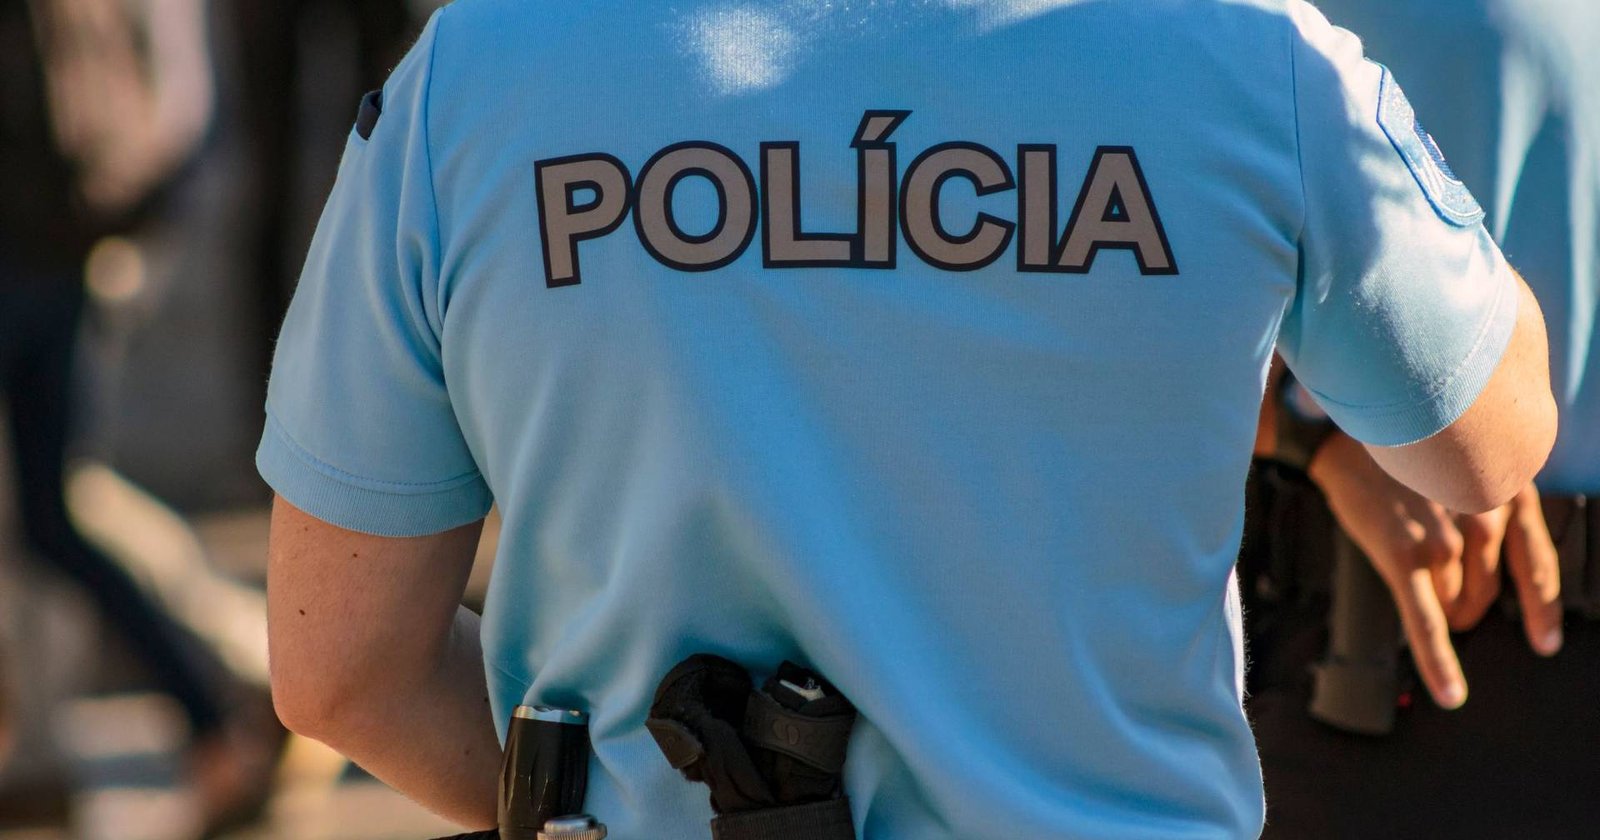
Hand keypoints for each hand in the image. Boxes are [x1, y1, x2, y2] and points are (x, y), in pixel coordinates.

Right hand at [1308, 433, 1562, 708]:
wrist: (1341, 435)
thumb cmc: (1400, 452)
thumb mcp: (1462, 466)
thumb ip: (1489, 506)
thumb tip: (1490, 570)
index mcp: (1505, 490)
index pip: (1535, 563)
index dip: (1540, 608)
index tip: (1545, 640)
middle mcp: (1484, 513)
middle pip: (1486, 592)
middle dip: (1465, 604)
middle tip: (1438, 594)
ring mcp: (1445, 537)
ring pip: (1455, 605)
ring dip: (1439, 611)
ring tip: (1409, 579)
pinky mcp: (1405, 557)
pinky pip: (1427, 621)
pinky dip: (1439, 661)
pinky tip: (1449, 691)